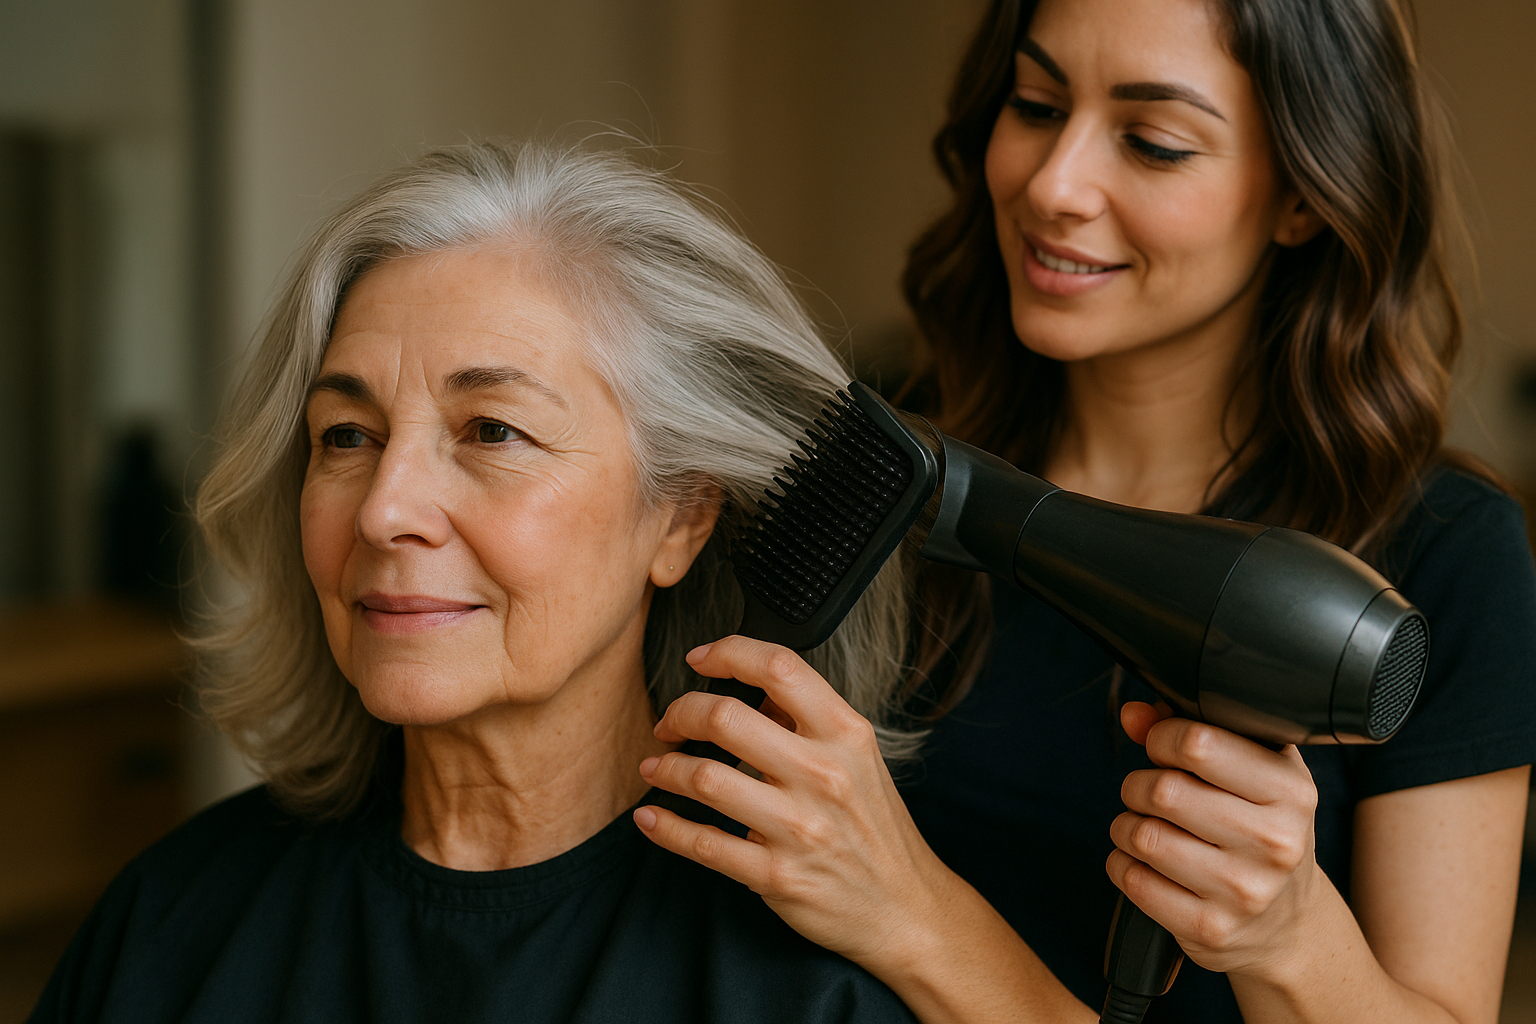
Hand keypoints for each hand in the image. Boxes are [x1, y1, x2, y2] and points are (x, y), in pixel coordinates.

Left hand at [631, 635, 956, 969]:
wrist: (904, 908)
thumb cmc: (875, 827)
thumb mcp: (858, 757)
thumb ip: (808, 718)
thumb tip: (753, 684)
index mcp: (845, 734)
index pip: (779, 667)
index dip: (728, 652)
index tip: (699, 659)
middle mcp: (823, 774)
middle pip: (725, 717)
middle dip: (680, 713)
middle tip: (669, 723)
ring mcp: (799, 827)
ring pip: (704, 778)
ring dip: (665, 768)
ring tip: (655, 767)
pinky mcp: (776, 874)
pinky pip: (703, 844)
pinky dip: (665, 827)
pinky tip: (651, 817)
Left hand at [1107, 701, 1323, 977]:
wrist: (1288, 924)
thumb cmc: (1260, 830)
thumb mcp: (1251, 774)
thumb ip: (1192, 731)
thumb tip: (1133, 714)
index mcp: (1291, 792)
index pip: (1199, 743)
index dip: (1163, 738)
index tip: (1162, 748)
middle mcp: (1275, 842)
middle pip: (1163, 790)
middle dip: (1138, 785)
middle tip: (1147, 793)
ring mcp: (1244, 892)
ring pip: (1142, 836)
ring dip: (1126, 826)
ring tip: (1145, 827)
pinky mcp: (1210, 929)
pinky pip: (1134, 881)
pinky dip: (1122, 865)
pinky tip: (1144, 864)